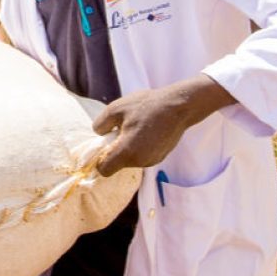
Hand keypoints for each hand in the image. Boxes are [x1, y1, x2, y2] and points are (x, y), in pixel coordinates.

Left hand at [92, 75, 236, 175]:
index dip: (99, 160)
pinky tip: (145, 130)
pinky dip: (139, 147)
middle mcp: (139, 162)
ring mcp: (152, 161)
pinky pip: (142, 156)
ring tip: (135, 127)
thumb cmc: (147, 105)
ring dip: (127, 148)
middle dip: (114, 151)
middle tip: (120, 130)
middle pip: (117, 165)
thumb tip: (98, 133)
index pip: (104, 170)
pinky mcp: (160, 157)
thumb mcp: (116, 108)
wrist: (178, 106)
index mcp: (127, 152)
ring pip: (130, 160)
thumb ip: (101, 124)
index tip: (103, 145)